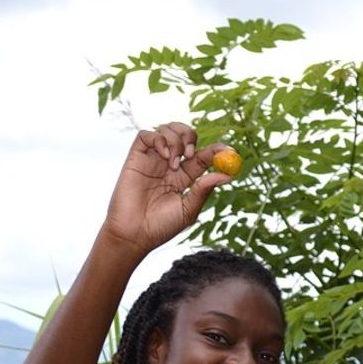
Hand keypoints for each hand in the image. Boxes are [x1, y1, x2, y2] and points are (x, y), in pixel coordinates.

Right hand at [100, 122, 233, 257]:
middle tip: (190, 154)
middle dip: (191, 138)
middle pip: (186, 135)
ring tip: (172, 165)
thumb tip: (227, 175)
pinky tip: (162, 156)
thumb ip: (204, 189)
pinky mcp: (136, 157)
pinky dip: (159, 139)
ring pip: (167, 129)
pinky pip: (146, 135)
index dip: (217, 150)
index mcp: (185, 177)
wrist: (133, 233)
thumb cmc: (160, 226)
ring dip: (175, 141)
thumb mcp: (188, 209)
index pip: (204, 156)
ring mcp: (153, 159)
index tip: (228, 150)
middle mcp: (170, 165)